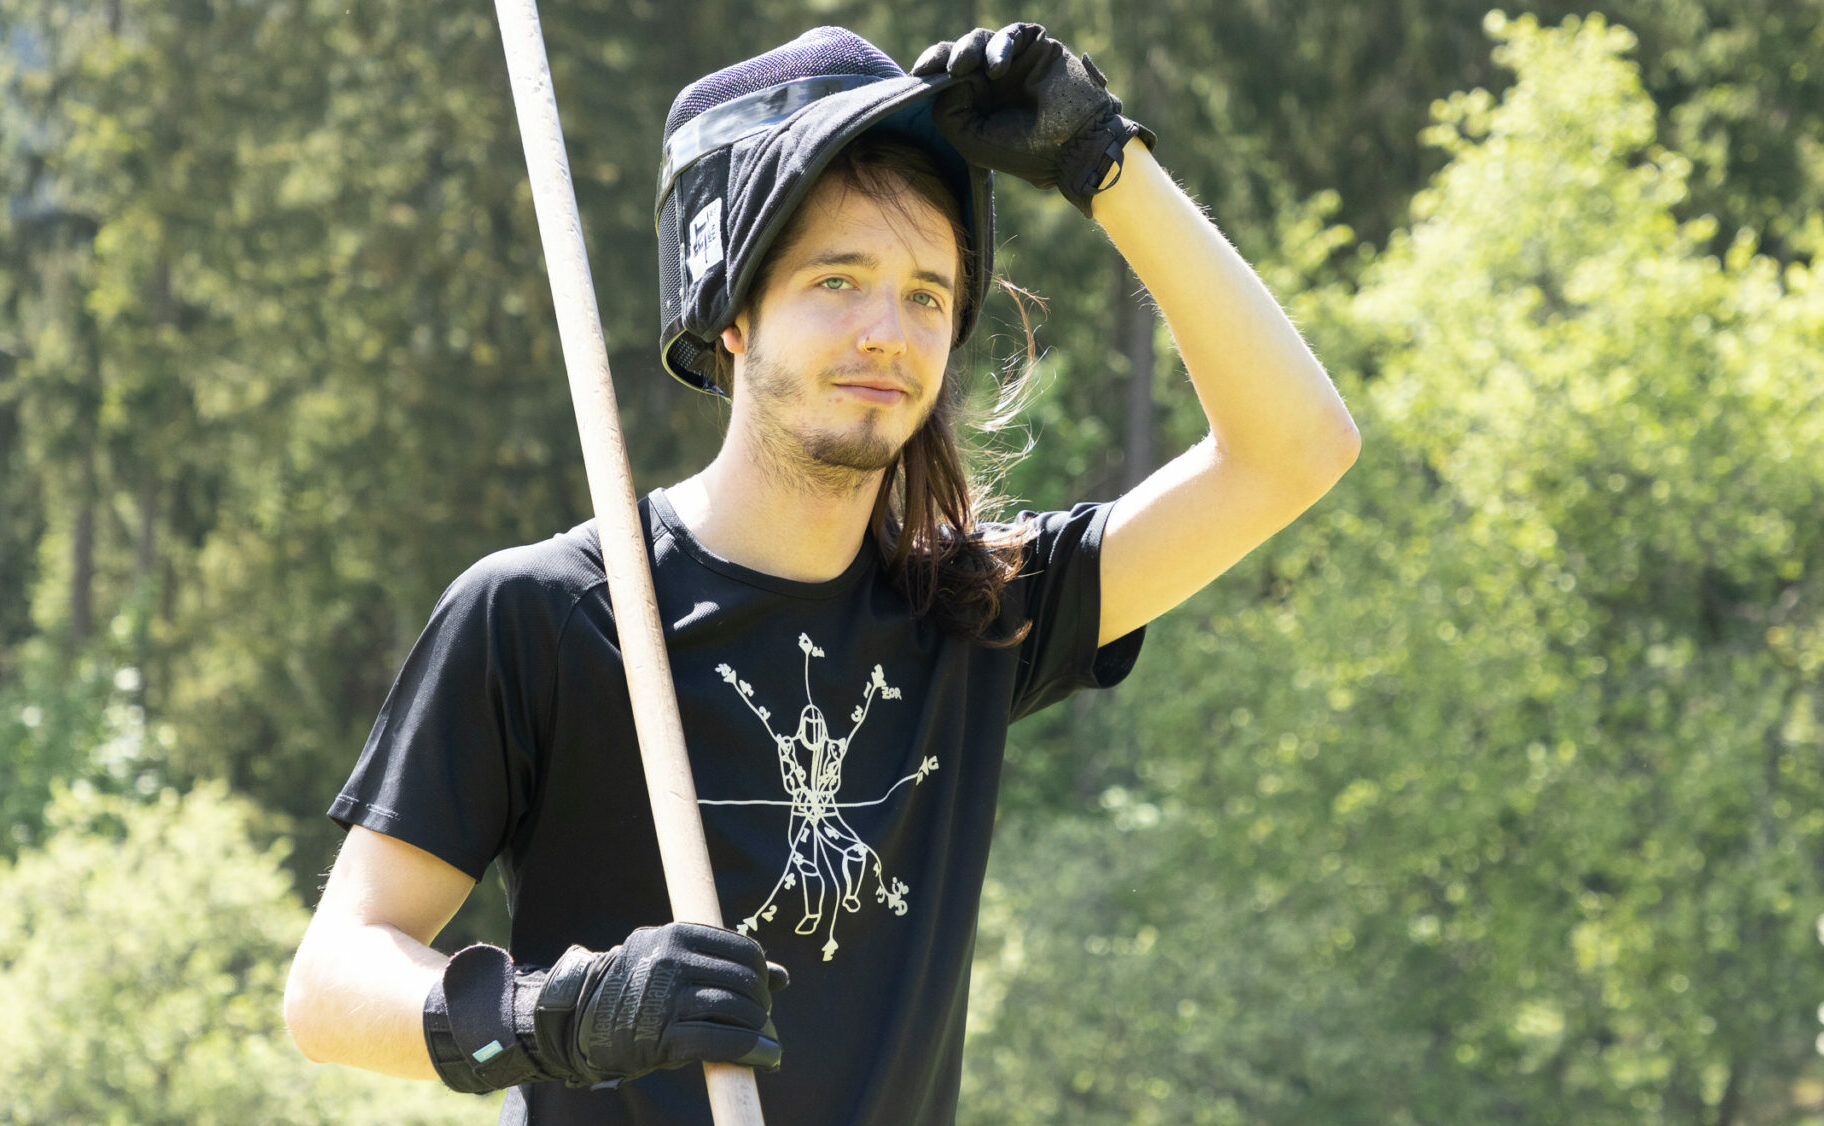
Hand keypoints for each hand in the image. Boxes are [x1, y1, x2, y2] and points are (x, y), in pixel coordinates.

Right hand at [535, 924, 787, 1085]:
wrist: (581, 1019)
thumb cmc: (639, 988)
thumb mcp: (674, 962)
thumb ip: (723, 963)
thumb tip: (783, 978)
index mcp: (677, 935)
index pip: (744, 949)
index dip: (762, 973)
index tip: (763, 991)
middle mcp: (672, 961)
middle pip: (744, 981)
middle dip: (762, 1004)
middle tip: (762, 1021)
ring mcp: (666, 998)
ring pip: (738, 1010)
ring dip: (761, 1030)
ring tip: (766, 1042)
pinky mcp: (663, 1036)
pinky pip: (723, 1042)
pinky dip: (753, 1051)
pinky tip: (766, 1057)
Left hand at [912, 23, 1153, 215]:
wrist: (1075, 146)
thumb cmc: (1024, 151)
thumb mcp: (971, 139)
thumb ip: (948, 110)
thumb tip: (944, 76)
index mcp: (975, 103)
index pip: (946, 77)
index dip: (931, 69)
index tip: (918, 73)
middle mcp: (993, 81)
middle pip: (960, 53)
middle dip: (947, 55)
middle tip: (945, 66)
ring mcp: (1015, 63)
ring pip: (981, 39)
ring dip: (970, 49)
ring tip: (967, 66)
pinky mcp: (1037, 47)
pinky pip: (1012, 33)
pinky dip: (1001, 45)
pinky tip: (999, 67)